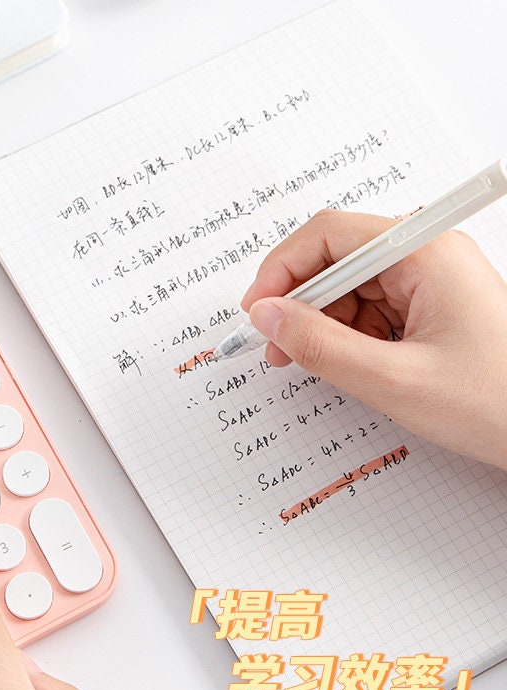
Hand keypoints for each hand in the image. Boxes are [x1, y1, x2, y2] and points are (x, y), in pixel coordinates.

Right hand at [241, 209, 506, 470]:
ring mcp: (431, 280)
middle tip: (275, 346)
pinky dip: (347, 334)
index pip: (330, 235)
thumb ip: (320, 345)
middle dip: (299, 302)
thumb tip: (268, 318)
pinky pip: (372, 308)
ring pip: (351, 287)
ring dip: (321, 322)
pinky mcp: (431, 305)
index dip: (282, 270)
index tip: (257, 311)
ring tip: (307, 361)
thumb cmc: (496, 402)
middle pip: (338, 259)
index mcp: (425, 253)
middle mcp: (428, 255)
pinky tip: (344, 361)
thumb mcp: (393, 380)